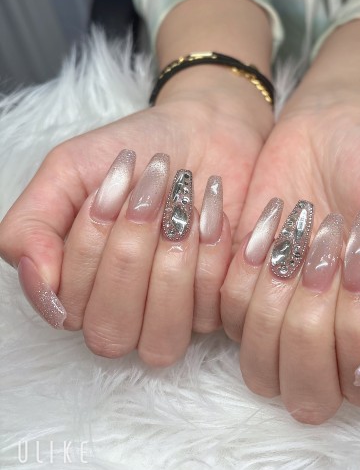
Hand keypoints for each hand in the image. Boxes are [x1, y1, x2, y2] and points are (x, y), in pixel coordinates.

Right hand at [0, 66, 272, 364]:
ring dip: (171, 265)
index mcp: (78, 287)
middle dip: (130, 254)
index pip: (68, 305)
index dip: (90, 244)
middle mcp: (122, 312)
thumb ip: (32, 225)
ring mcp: (171, 316)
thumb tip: (39, 283)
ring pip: (162, 338)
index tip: (110, 186)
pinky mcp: (218, 307)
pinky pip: (210, 313)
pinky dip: (211, 255)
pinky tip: (213, 213)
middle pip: (112, 331)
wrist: (206, 132)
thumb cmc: (138, 153)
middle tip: (149, 196)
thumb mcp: (69, 170)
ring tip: (184, 208)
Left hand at [221, 102, 359, 422]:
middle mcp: (330, 341)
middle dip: (311, 323)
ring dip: (275, 299)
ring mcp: (281, 320)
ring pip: (261, 365)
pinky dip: (247, 271)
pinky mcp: (242, 293)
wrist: (327, 130)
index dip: (356, 326)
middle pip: (308, 393)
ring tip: (296, 237)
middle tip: (325, 251)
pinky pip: (228, 314)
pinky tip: (269, 227)